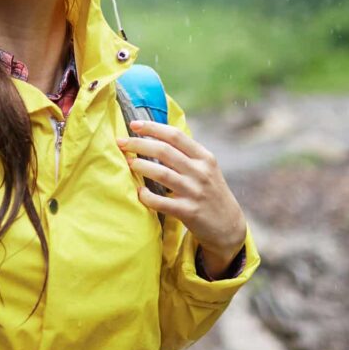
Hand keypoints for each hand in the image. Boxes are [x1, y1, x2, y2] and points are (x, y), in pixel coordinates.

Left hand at [117, 119, 246, 277]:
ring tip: (128, 163)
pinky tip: (139, 192)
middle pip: (164, 151)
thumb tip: (154, 134)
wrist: (227, 224)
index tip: (133, 124)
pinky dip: (147, 196)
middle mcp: (200, 172)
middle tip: (121, 142)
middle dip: (139, 144)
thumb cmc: (209, 191)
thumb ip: (185, 153)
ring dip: (141, 166)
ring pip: (162, 173)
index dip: (152, 127)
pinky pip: (161, 202)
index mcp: (204, 157)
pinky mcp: (189, 212)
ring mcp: (195, 192)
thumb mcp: (205, 168)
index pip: (175, 135)